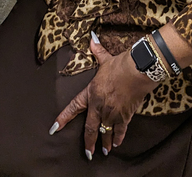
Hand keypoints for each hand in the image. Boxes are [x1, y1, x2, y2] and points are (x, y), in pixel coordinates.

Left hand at [50, 32, 156, 159]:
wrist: (137, 71)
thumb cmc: (120, 65)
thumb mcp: (105, 59)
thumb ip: (97, 51)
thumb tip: (92, 38)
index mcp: (91, 93)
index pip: (73, 108)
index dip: (63, 119)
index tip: (54, 128)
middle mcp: (99, 106)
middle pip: (91, 128)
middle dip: (89, 142)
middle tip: (88, 153)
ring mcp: (112, 112)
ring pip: (106, 132)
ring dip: (105, 143)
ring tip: (104, 151)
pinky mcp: (126, 115)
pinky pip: (121, 130)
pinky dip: (120, 137)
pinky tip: (118, 143)